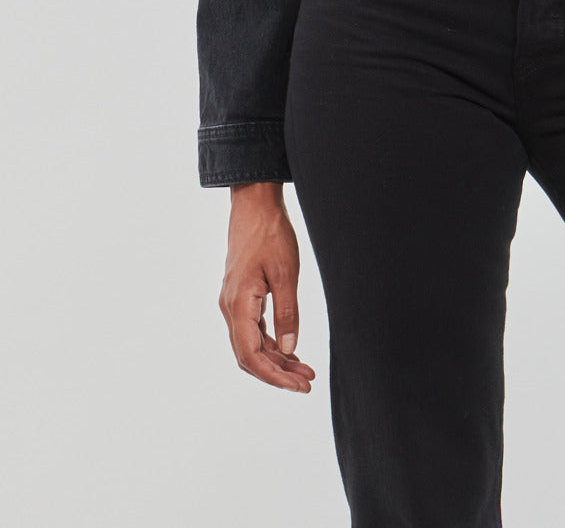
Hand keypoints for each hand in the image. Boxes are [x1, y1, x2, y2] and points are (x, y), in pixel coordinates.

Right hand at [218, 182, 315, 391]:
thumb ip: (288, 313)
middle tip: (306, 382)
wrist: (254, 206)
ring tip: (304, 370)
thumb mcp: (286, 273)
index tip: (298, 385)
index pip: (251, 355)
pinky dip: (271, 343)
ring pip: (252, 344)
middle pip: (249, 356)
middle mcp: (230, 308)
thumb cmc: (271, 234)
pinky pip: (253, 330)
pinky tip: (290, 350)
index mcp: (238, 304)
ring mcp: (234, 303)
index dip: (274, 376)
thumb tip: (290, 349)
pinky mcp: (241, 297)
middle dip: (277, 373)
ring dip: (276, 360)